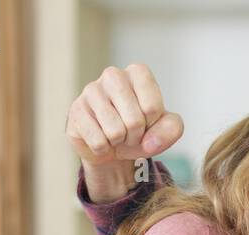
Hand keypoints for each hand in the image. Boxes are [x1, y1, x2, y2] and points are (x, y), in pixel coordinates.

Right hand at [66, 64, 183, 201]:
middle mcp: (113, 74)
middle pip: (134, 121)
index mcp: (138, 73)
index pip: (152, 107)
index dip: (152, 124)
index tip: (147, 121)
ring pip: (115, 132)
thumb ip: (172, 129)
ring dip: (119, 142)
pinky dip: (103, 148)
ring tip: (116, 134)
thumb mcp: (164, 130)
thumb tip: (149, 141)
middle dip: (136, 136)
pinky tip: (101, 137)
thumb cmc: (140, 131)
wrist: (112, 146)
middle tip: (130, 132)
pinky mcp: (76, 110)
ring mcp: (91, 90)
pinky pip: (98, 141)